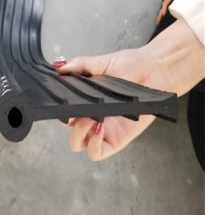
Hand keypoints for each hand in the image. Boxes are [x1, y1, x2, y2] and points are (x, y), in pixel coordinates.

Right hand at [55, 19, 204, 160]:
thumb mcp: (100, 62)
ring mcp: (102, 130)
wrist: (155, 70)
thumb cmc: (131, 66)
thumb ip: (79, 65)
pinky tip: (99, 128)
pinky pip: (97, 153)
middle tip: (78, 110)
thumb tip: (60, 67)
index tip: (63, 101)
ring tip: (89, 119)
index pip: (63, 112)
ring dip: (78, 134)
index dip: (60, 110)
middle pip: (67, 129)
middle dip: (68, 122)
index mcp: (85, 102)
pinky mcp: (117, 140)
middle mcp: (91, 117)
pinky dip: (92, 144)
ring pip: (78, 144)